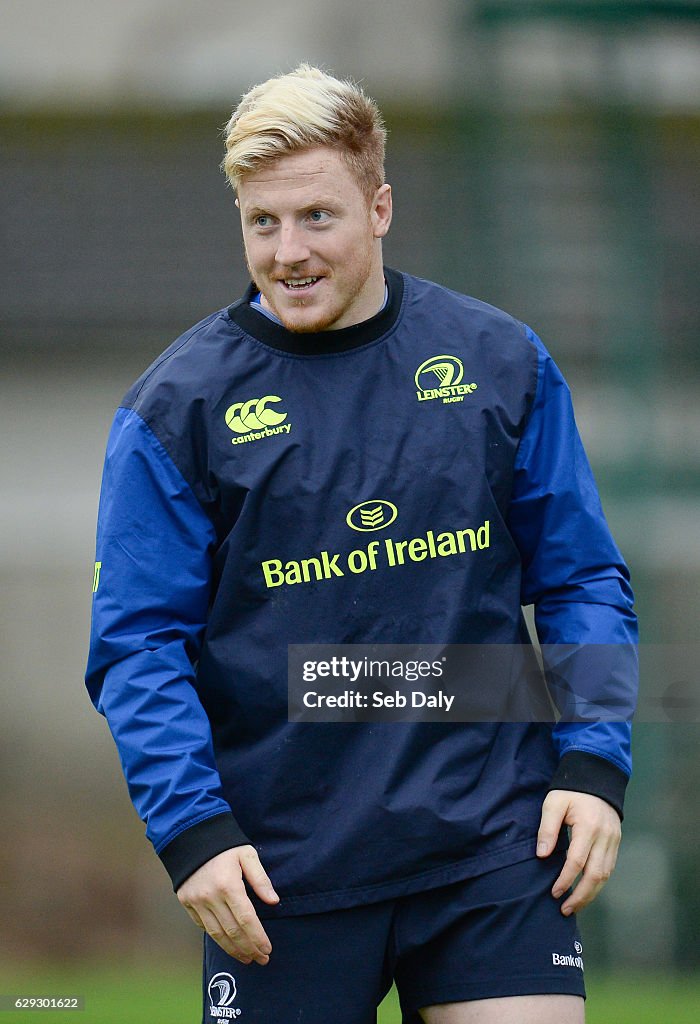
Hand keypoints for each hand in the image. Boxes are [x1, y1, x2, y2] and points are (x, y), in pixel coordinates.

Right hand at [176, 845, 279, 964]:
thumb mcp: (247, 854)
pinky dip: (217, 937)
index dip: (258, 937)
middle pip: (232, 931)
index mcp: (229, 884)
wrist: (191, 836)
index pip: (246, 919)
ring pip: (216, 934)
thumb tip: (274, 901)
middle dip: (249, 948)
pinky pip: (203, 926)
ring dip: (233, 949)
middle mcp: (211, 896)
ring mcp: (196, 901)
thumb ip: (260, 879)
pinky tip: (228, 943)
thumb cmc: (224, 845)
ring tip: (247, 958)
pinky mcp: (187, 903)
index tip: (267, 949)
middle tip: (261, 959)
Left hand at [536, 790, 620, 915]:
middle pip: (596, 875)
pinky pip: (609, 869)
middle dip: (580, 896)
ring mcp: (613, 841)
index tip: (554, 893)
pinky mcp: (615, 843)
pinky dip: (598, 884)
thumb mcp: (553, 803)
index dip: (565, 879)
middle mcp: (605, 836)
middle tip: (564, 909)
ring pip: (605, 876)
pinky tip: (586, 891)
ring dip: (590, 894)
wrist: (596, 778)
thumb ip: (547, 829)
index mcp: (588, 826)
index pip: (578, 861)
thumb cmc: (571, 791)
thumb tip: (542, 856)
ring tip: (574, 906)